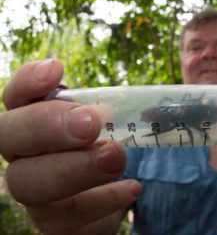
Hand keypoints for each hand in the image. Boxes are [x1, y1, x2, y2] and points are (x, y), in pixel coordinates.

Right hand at [0, 59, 140, 233]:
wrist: (109, 198)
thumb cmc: (102, 152)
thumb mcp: (107, 127)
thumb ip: (102, 114)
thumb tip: (105, 108)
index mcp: (34, 124)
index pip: (15, 99)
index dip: (27, 83)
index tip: (57, 69)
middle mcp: (23, 156)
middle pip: (7, 138)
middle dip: (46, 126)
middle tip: (90, 123)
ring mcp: (35, 193)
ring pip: (28, 184)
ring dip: (74, 168)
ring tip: (115, 157)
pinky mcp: (55, 223)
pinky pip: (68, 219)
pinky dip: (103, 200)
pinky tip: (132, 187)